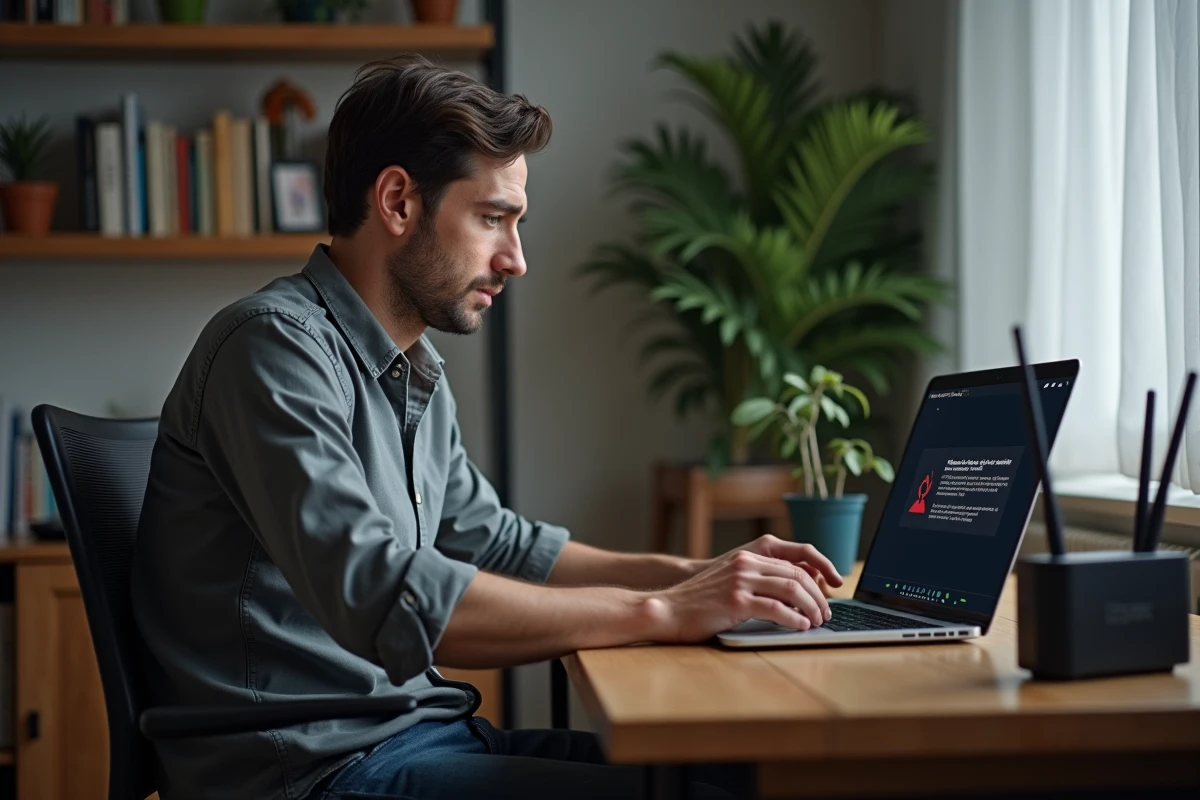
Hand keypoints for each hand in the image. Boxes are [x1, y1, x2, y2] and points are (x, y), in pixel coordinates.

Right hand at [644, 542, 842, 643]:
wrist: (667, 609)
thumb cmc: (699, 602)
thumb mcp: (730, 583)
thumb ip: (757, 582)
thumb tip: (793, 597)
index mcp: (747, 557)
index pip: (794, 562)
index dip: (817, 577)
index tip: (829, 592)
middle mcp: (746, 564)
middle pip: (797, 574)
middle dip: (818, 596)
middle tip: (826, 613)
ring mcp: (740, 581)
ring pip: (792, 589)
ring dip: (811, 607)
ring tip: (818, 621)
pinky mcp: (735, 602)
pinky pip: (776, 608)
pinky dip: (794, 619)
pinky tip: (800, 627)